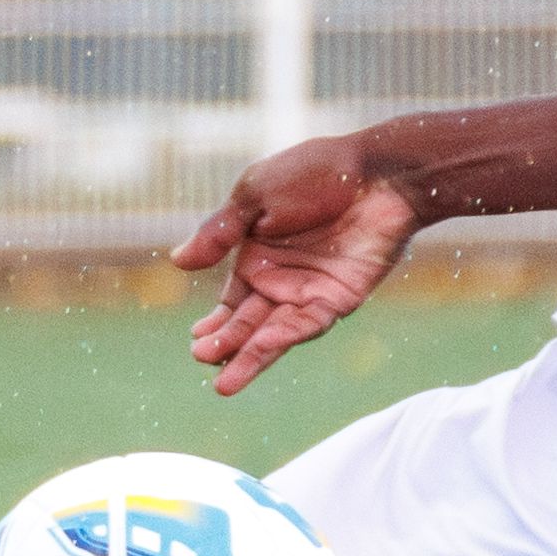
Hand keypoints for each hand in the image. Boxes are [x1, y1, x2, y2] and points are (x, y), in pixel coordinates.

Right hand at [170, 138, 427, 395]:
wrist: (379, 172)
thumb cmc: (316, 173)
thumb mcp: (255, 196)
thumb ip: (219, 232)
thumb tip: (177, 260)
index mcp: (257, 255)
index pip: (231, 301)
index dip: (215, 322)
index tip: (195, 339)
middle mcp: (282, 279)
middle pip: (249, 322)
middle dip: (226, 343)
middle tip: (201, 358)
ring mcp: (310, 291)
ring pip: (274, 332)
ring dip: (251, 357)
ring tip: (224, 384)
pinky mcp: (339, 298)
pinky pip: (307, 323)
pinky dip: (284, 337)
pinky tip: (262, 347)